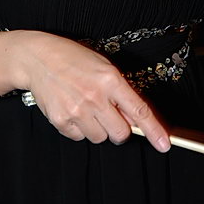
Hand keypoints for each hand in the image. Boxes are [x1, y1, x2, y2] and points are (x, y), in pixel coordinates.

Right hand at [16, 32, 170, 151]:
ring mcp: (77, 110)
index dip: (154, 130)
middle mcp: (95, 97)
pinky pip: (79, 138)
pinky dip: (79, 129)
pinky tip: (73, 109)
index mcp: (110, 79)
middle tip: (110, 115)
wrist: (38, 58)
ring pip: (100, 138)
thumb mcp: (103, 65)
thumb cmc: (73, 58)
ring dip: (98, 128)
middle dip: (120, 129)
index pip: (138, 110)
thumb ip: (120, 90)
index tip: (164, 144)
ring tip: (86, 107)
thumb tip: (135, 117)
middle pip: (121, 133)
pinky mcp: (61, 121)